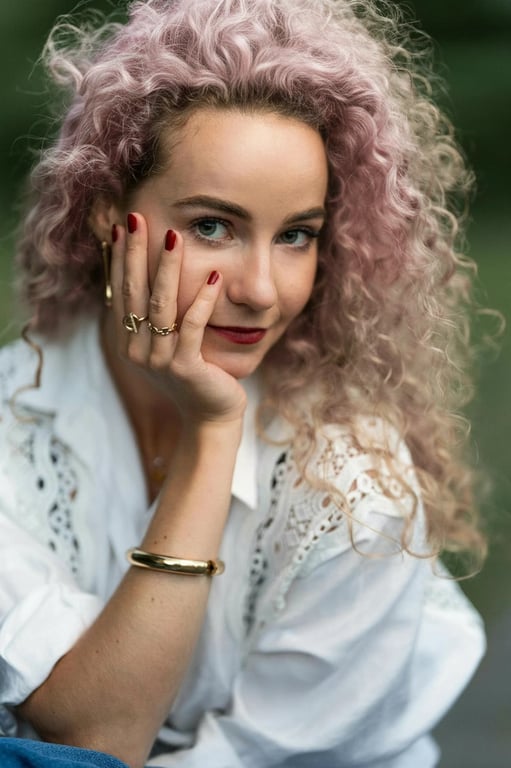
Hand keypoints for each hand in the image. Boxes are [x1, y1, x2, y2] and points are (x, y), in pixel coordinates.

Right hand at [109, 213, 246, 423]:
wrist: (210, 415)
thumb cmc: (193, 374)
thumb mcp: (166, 343)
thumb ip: (155, 315)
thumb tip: (147, 273)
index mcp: (128, 341)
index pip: (120, 291)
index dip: (121, 258)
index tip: (124, 226)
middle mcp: (136, 350)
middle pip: (133, 292)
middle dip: (136, 253)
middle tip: (138, 218)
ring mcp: (159, 360)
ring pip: (161, 305)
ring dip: (168, 268)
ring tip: (175, 237)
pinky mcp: (185, 367)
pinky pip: (192, 327)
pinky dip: (203, 300)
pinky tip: (215, 277)